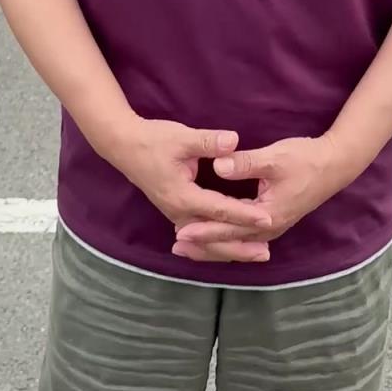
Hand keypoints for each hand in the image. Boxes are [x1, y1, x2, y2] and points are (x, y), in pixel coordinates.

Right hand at [115, 119, 273, 238]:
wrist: (124, 146)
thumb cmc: (154, 140)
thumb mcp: (182, 137)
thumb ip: (209, 141)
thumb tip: (234, 141)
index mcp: (183, 196)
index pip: (220, 210)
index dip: (245, 215)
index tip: (267, 218)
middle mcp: (179, 212)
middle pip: (213, 238)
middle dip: (240, 246)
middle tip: (265, 253)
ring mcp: (176, 215)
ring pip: (205, 242)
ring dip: (230, 249)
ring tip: (255, 253)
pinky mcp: (176, 212)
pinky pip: (199, 236)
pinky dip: (215, 244)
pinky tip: (230, 246)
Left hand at [172, 135, 341, 263]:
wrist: (334, 164)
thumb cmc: (305, 159)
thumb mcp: (274, 158)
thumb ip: (245, 163)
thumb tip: (218, 165)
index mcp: (268, 215)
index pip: (230, 227)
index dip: (205, 229)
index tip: (182, 231)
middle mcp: (270, 227)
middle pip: (231, 242)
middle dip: (204, 245)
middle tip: (177, 247)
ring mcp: (273, 226)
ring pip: (237, 243)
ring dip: (213, 246)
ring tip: (188, 248)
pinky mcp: (274, 220)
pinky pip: (245, 237)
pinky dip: (227, 239)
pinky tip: (214, 239)